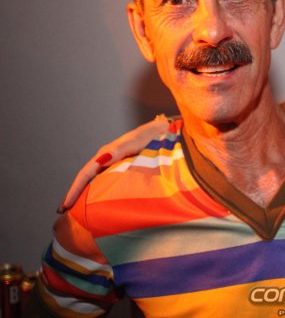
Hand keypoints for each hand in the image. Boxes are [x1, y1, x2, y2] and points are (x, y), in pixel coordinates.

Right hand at [57, 115, 172, 212]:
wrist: (160, 132)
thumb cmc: (149, 137)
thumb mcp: (135, 142)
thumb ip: (119, 149)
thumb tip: (101, 160)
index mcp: (106, 154)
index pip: (84, 174)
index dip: (74, 190)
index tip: (65, 206)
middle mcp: (105, 158)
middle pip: (85, 179)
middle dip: (74, 194)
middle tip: (63, 212)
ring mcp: (112, 162)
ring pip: (93, 180)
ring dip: (83, 193)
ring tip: (75, 210)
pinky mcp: (119, 166)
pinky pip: (103, 180)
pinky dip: (96, 190)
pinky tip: (95, 201)